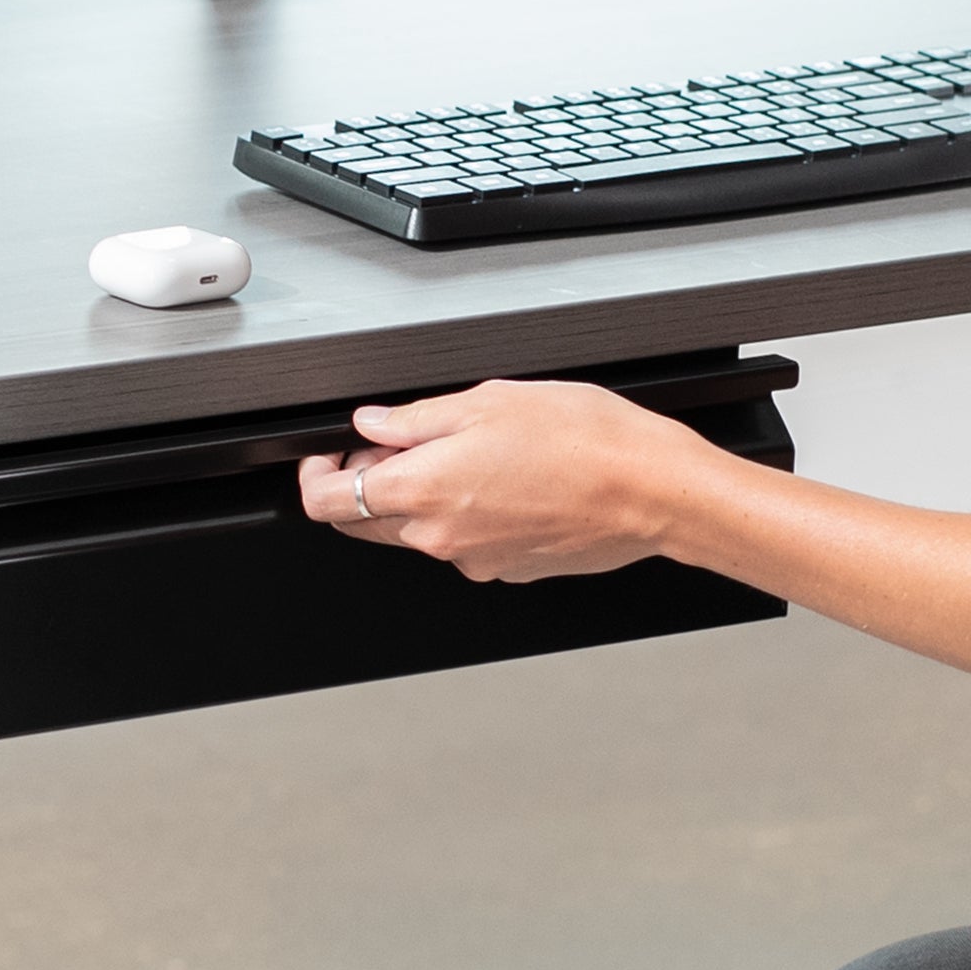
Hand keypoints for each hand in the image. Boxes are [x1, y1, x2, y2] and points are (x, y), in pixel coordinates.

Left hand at [296, 380, 719, 583]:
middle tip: (396, 444)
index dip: (315, 475)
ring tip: (464, 452)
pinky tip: (500, 479)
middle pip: (364, 522)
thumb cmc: (584, 441)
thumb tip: (373, 423)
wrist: (655, 491)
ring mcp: (473, 559)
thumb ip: (414, 418)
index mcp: (423, 491)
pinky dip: (462, 514)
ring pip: (415, 532)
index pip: (327, 502)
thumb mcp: (486, 401)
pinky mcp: (507, 568)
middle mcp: (439, 537)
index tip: (327, 454)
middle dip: (366, 483)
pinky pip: (462, 542)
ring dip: (418, 497)